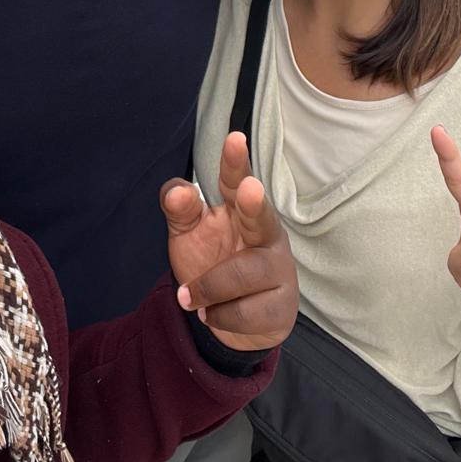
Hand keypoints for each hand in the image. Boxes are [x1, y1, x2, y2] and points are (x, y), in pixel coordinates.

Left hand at [160, 132, 297, 351]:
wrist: (232, 322)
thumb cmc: (212, 263)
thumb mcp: (188, 233)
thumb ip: (179, 208)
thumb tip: (178, 192)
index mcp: (240, 210)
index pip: (235, 182)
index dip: (234, 163)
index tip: (233, 138)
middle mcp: (265, 233)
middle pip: (261, 217)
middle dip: (254, 204)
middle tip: (249, 190)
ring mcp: (279, 268)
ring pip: (244, 274)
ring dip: (209, 288)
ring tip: (189, 298)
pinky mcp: (282, 305)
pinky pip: (246, 312)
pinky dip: (220, 316)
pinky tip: (213, 314)